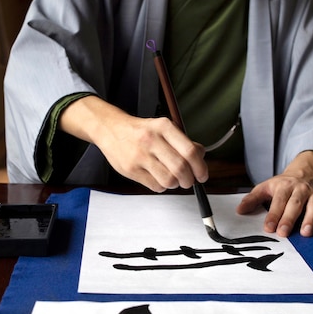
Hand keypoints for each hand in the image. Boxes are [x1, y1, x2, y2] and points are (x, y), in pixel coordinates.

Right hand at [59, 96, 207, 191]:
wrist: (110, 130)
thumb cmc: (139, 131)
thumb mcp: (163, 128)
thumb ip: (183, 141)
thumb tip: (201, 156)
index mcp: (163, 127)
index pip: (189, 151)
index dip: (200, 167)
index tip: (202, 174)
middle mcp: (151, 140)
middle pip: (180, 168)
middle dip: (189, 179)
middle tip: (189, 180)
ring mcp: (139, 156)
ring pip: (169, 180)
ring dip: (175, 184)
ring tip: (172, 178)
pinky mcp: (131, 169)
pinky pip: (155, 186)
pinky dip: (162, 186)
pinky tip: (159, 178)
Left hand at [236, 151, 312, 236]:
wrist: (306, 171)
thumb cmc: (283, 185)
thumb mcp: (266, 187)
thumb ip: (253, 199)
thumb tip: (239, 210)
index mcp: (284, 186)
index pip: (278, 201)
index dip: (273, 215)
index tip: (268, 228)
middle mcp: (300, 189)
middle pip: (295, 204)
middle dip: (289, 219)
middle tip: (283, 233)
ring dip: (311, 219)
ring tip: (305, 233)